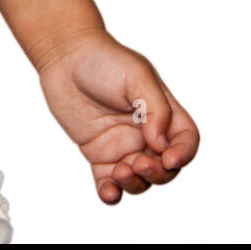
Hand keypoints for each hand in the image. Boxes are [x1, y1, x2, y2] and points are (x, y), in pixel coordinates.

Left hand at [35, 27, 199, 203]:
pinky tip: (108, 192)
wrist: (65, 56)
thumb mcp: (136, 75)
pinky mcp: (98, 154)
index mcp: (162, 111)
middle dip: (157, 173)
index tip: (169, 158)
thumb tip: (161, 142)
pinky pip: (108, 182)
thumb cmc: (104, 58)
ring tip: (119, 172)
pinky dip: (111, 193)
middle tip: (138, 164)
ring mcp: (122, 145)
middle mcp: (146, 132)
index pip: (185, 139)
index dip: (184, 153)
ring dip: (135, 184)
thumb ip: (155, 108)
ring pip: (139, 180)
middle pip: (165, 167)